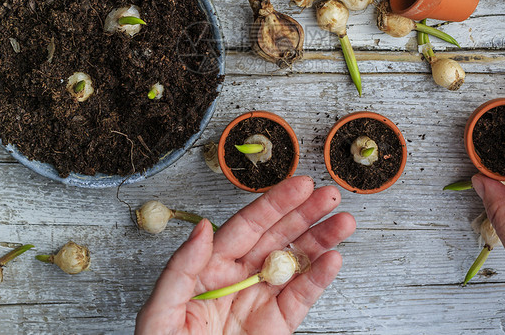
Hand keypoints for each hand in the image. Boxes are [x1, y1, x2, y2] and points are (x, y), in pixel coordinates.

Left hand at [135, 176, 355, 334]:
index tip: (300, 185)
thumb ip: (181, 268)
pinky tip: (332, 259)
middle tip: (330, 195)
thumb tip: (203, 227)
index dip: (275, 204)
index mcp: (208, 267)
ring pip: (295, 264)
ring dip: (320, 242)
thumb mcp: (160, 310)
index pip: (246, 226)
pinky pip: (301, 299)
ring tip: (343, 222)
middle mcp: (238, 279)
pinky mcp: (276, 327)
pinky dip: (318, 279)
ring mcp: (260, 302)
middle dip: (305, 215)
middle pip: (276, 238)